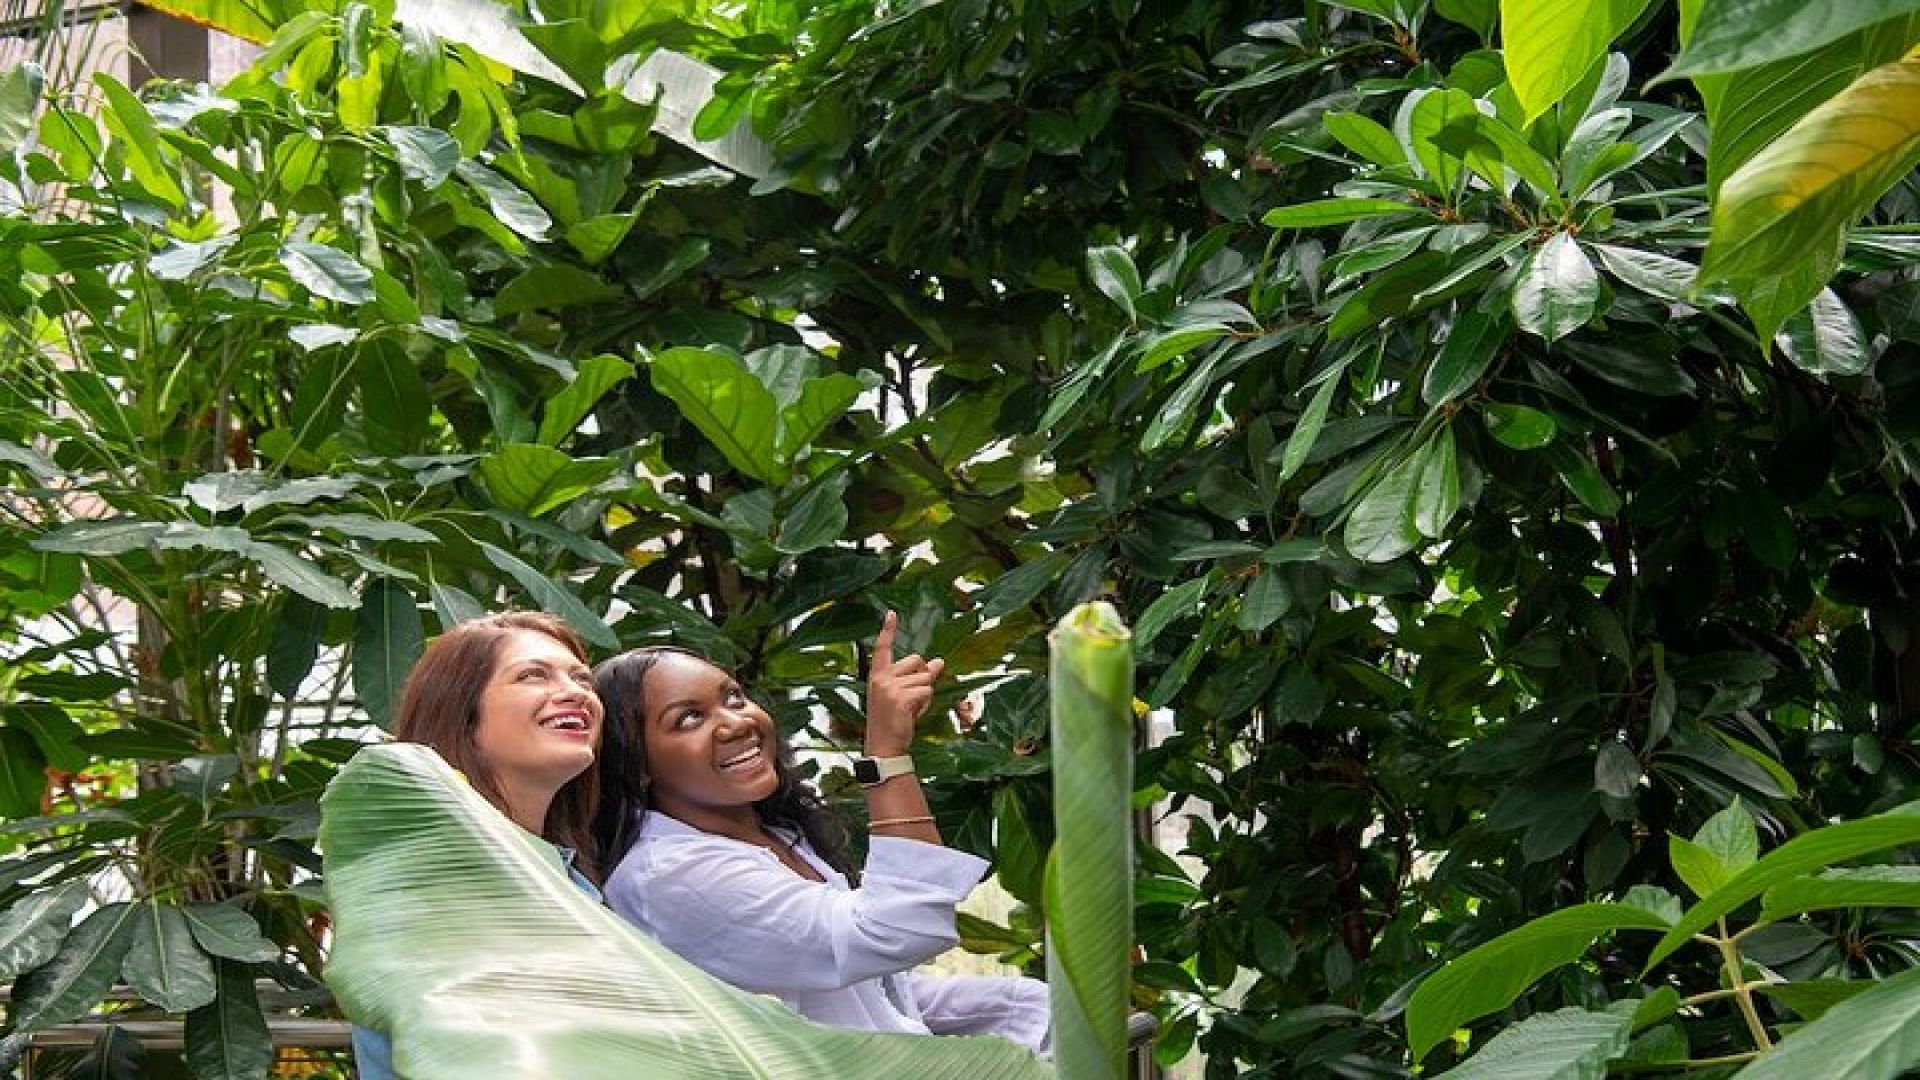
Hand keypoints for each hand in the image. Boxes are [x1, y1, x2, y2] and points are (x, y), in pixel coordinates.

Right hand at [866, 610, 943, 756]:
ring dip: (924, 695)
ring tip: (910, 711)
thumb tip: (939, 661)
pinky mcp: (901, 698)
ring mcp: (890, 687)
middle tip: (910, 700)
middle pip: (917, 660)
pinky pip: (927, 691)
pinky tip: (912, 715)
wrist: (884, 746)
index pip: (882, 648)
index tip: (891, 614)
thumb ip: (918, 677)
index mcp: (877, 676)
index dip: (888, 630)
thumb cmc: (892, 721)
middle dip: (922, 676)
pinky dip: (925, 704)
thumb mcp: (901, 695)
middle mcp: (882, 678)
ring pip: (926, 678)